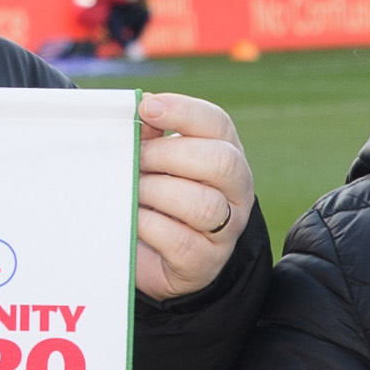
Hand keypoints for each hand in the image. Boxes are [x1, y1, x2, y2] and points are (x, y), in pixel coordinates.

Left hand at [131, 92, 257, 299]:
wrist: (161, 259)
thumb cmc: (159, 201)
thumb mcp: (156, 164)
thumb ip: (151, 138)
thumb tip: (143, 113)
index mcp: (226, 154)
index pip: (217, 124)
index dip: (183, 111)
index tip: (146, 108)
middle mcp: (236, 190)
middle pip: (220, 162)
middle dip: (168, 155)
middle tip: (135, 158)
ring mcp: (227, 229)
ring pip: (203, 204)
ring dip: (157, 193)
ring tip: (133, 191)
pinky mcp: (206, 261)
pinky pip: (181, 241)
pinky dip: (150, 226)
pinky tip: (135, 220)